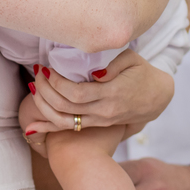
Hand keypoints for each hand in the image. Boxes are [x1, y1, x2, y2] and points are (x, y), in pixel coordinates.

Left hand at [29, 49, 173, 129]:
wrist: (158, 97)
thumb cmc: (143, 73)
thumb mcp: (133, 60)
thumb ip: (113, 64)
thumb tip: (95, 73)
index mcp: (112, 94)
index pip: (76, 93)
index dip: (57, 83)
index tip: (47, 68)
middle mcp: (103, 111)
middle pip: (66, 107)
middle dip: (46, 90)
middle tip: (37, 73)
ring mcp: (99, 121)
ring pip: (64, 121)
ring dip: (44, 107)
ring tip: (34, 89)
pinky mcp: (97, 124)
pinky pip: (70, 128)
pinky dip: (49, 128)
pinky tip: (31, 128)